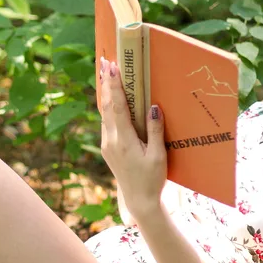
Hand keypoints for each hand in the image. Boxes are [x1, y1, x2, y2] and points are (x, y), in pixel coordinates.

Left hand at [96, 55, 166, 221]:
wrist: (139, 200)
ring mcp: (107, 144)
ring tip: (106, 74)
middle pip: (107, 106)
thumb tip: (152, 106)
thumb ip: (155, 130)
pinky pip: (106, 122)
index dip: (114, 85)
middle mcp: (110, 140)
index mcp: (123, 140)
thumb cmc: (152, 179)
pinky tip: (111, 99)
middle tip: (105, 62)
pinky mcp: (108, 148)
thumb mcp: (158, 155)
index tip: (112, 67)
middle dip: (106, 83)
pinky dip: (108, 107)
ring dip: (106, 93)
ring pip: (104, 113)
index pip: (117, 106)